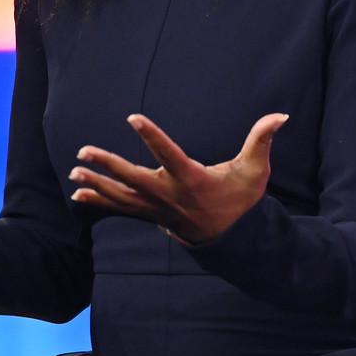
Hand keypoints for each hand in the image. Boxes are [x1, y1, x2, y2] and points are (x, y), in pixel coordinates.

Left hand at [69, 112, 285, 243]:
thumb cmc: (242, 200)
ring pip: (122, 197)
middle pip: (134, 179)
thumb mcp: (255, 170)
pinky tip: (78, 197)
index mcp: (193, 179)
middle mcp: (170, 195)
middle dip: (108, 166)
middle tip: (84, 152)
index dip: (151, 136)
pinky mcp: (151, 216)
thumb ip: (262, 140)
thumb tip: (281, 115)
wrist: (233, 240)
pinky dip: (100, 204)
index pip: (168, 154)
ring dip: (97, 185)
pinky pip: (121, 210)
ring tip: (74, 173)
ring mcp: (158, 208)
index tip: (133, 118)